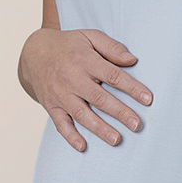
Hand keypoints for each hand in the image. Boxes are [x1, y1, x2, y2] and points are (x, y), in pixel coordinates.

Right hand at [19, 26, 151, 150]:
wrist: (34, 53)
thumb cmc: (69, 45)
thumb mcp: (89, 36)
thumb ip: (111, 47)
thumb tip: (132, 60)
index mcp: (84, 60)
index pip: (112, 75)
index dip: (131, 88)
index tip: (147, 99)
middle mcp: (71, 78)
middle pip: (99, 98)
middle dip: (119, 112)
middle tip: (137, 125)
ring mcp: (60, 94)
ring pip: (81, 114)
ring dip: (99, 128)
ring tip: (116, 140)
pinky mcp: (51, 105)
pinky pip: (60, 123)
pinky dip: (70, 136)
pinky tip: (82, 146)